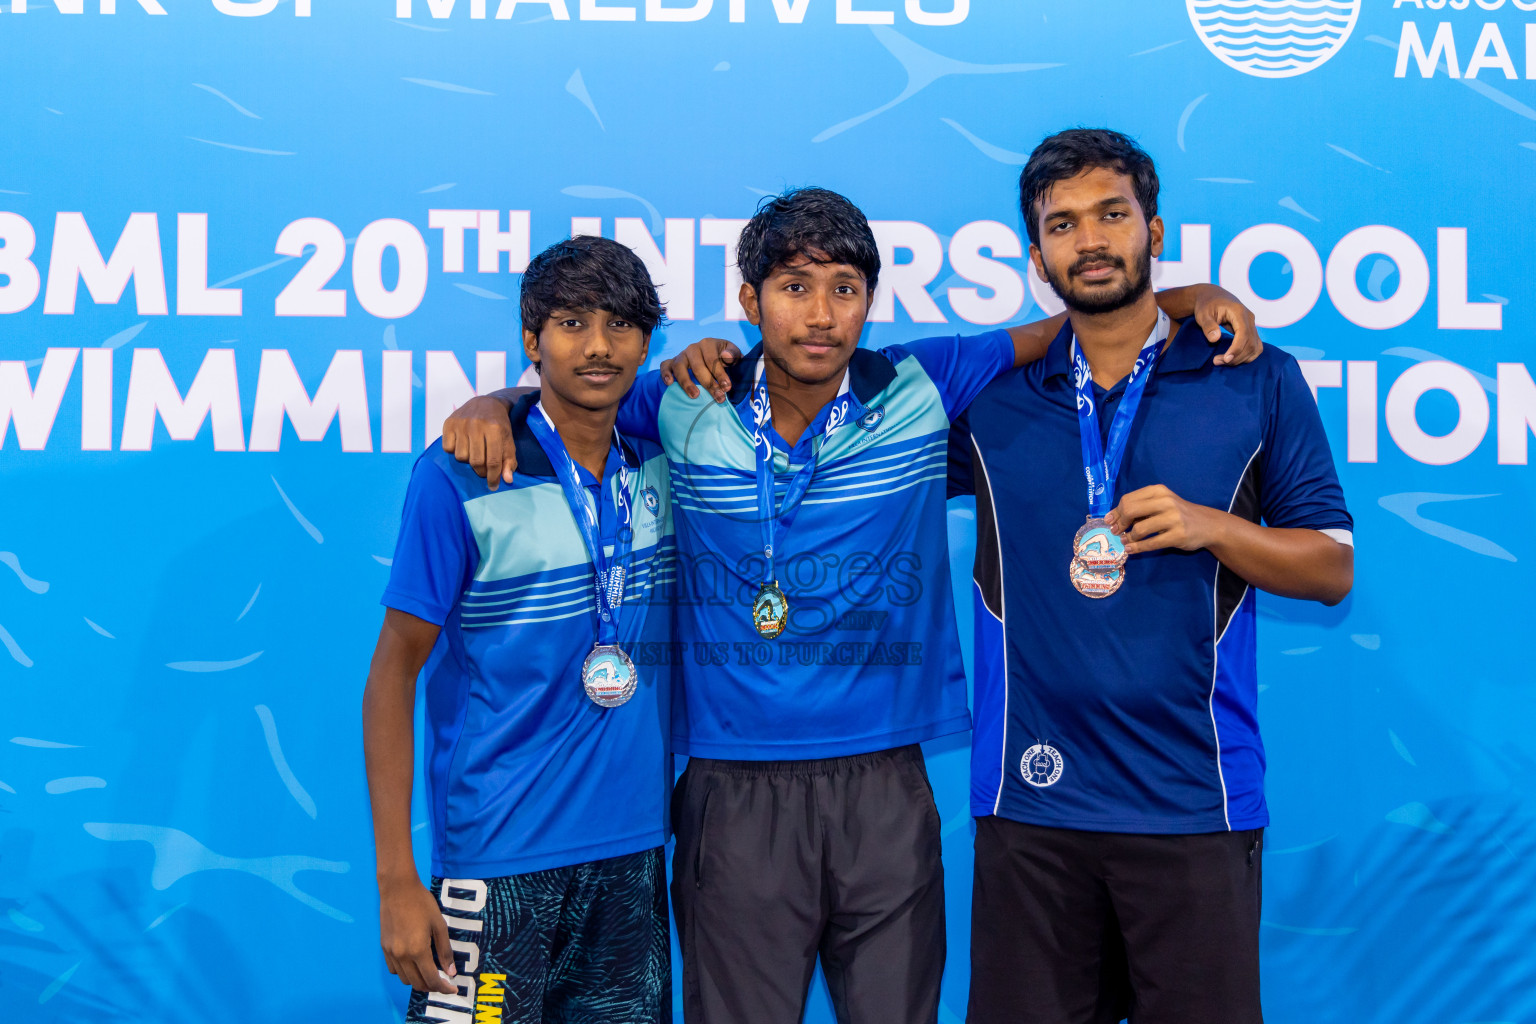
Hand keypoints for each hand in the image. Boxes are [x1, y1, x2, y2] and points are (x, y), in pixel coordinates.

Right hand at [379, 875, 457, 994]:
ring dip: (418, 980)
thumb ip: (445, 950)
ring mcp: (391, 953)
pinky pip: (394, 970)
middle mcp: (402, 955)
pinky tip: (414, 963)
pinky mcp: (384, 948)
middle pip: (417, 983)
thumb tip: (451, 971)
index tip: (453, 989)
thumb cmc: (422, 903)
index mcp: (418, 950)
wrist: (398, 889)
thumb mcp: (439, 925)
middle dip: (432, 986)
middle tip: (443, 980)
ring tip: (429, 971)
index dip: (444, 987)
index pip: (432, 979)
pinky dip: (405, 972)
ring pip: (405, 979)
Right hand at [442, 394, 517, 488]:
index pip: (493, 461)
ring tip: (474, 454)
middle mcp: (476, 425)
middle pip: (476, 461)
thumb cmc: (499, 425)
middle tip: (484, 471)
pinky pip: (448, 448)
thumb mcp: (508, 441)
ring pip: (461, 457)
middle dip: (481, 472)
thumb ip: (509, 461)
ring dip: (468, 460)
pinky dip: (454, 451)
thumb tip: (507, 480)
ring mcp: (461, 423)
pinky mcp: (449, 423)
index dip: (493, 477)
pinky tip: (463, 445)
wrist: (486, 403)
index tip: (493, 486)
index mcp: (495, 429)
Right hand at [659, 338, 741, 401]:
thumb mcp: (733, 354)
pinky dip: (665, 374)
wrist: (714, 357)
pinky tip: (669, 383)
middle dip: (708, 383)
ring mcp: (681, 355)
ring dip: (686, 382)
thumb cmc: (724, 358)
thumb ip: (733, 355)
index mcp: (707, 344)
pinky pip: (665, 366)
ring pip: (680, 367)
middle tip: (718, 397)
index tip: (727, 387)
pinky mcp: (672, 362)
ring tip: (695, 396)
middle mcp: (693, 348)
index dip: (720, 374)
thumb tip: (725, 356)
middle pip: (697, 366)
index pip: (712, 360)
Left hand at [1106, 484, 1225, 554]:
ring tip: (1125, 541)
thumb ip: (1141, 507)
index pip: (1128, 499)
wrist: (1207, 524)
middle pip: (1130, 510)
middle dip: (1120, 522)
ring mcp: (1173, 519)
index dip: (1116, 512)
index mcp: (1159, 491)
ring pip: (1139, 529)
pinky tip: (1131, 549)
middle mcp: (1166, 501)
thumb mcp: (1161, 503)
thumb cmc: (1178, 513)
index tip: (1109, 521)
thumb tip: (1112, 518)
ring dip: (1128, 537)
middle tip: (1116, 531)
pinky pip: (1151, 543)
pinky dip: (1137, 548)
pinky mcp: (1178, 535)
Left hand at [1190, 284, 1260, 365]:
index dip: (1237, 349)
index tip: (1225, 359)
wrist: (1212, 297)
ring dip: (1241, 358)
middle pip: (1250, 343)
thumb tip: (1215, 339)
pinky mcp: (1251, 330)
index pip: (1244, 334)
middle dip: (1236, 356)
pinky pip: (1255, 346)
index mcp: (1239, 312)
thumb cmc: (1206, 305)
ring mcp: (1252, 324)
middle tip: (1217, 362)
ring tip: (1222, 361)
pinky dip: (1247, 356)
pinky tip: (1233, 359)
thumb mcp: (1203, 314)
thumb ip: (1208, 326)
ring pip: (1255, 347)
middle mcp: (1249, 318)